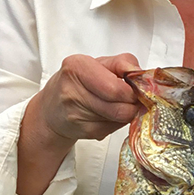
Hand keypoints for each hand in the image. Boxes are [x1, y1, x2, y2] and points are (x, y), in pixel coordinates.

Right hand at [16, 53, 140, 194]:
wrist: (52, 108)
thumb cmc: (78, 81)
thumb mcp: (98, 63)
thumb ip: (122, 63)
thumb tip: (141, 74)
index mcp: (76, 67)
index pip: (116, 88)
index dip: (133, 91)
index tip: (137, 88)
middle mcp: (72, 91)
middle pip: (120, 107)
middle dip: (134, 104)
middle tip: (134, 98)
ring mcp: (75, 114)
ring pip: (119, 120)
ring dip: (127, 113)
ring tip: (119, 103)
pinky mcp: (82, 132)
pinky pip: (113, 129)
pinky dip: (117, 122)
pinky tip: (109, 114)